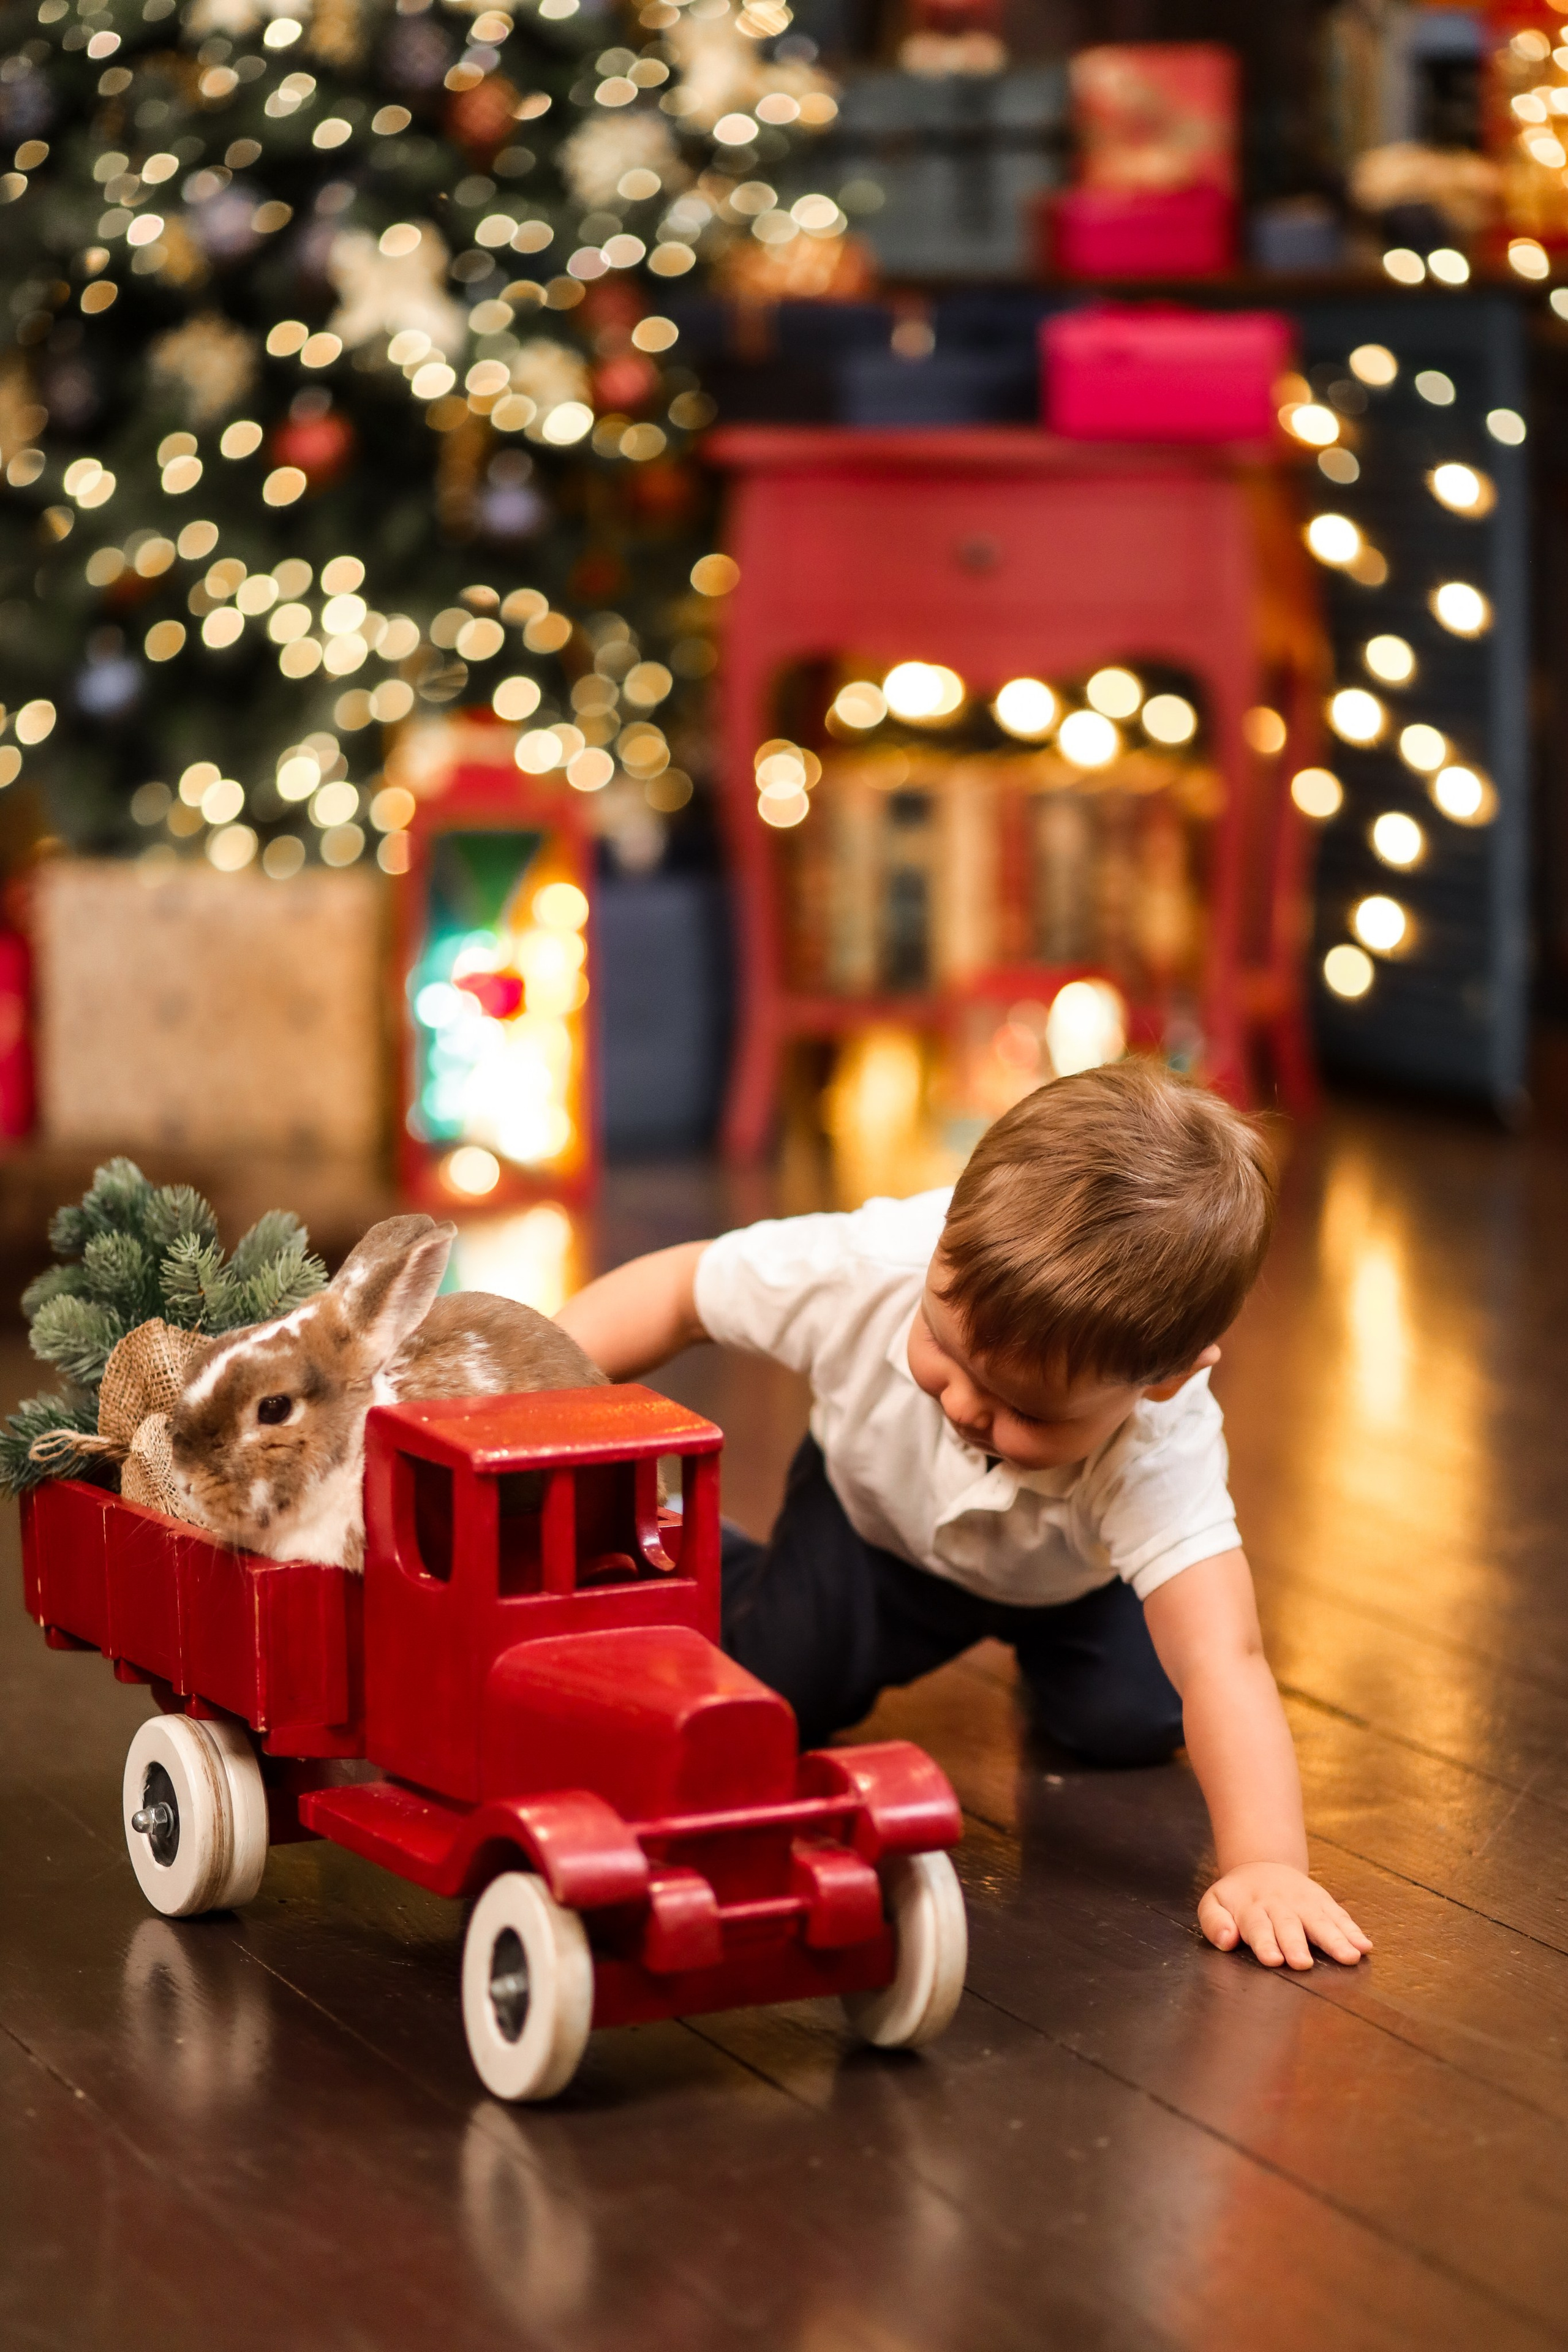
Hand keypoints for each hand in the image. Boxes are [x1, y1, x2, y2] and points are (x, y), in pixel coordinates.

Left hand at [1198, 1862, 1371, 1968]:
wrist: (1263, 1867)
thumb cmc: (1237, 1898)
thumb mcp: (1214, 1903)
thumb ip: (1214, 1922)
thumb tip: (1226, 1940)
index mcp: (1251, 1908)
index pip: (1258, 1928)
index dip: (1265, 1943)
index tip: (1273, 1960)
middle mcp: (1280, 1906)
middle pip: (1289, 1926)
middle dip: (1296, 1944)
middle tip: (1303, 1964)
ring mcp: (1304, 1903)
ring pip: (1320, 1922)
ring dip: (1335, 1940)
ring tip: (1349, 1957)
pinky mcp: (1323, 1902)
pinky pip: (1339, 1916)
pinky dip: (1353, 1931)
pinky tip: (1365, 1946)